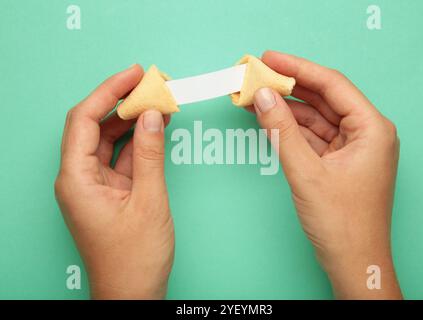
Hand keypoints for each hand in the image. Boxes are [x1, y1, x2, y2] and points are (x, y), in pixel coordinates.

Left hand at [54, 65, 173, 298]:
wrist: (132, 294)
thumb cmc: (134, 259)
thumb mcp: (148, 201)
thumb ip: (150, 154)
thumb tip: (152, 115)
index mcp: (76, 179)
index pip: (83, 120)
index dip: (107, 91)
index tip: (133, 75)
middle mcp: (78, 178)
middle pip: (93, 126)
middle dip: (120, 102)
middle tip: (149, 84)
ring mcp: (94, 185)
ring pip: (108, 140)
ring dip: (131, 121)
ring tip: (156, 101)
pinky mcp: (109, 191)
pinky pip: (121, 157)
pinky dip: (138, 142)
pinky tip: (156, 128)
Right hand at [250, 51, 401, 298]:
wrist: (352, 262)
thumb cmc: (342, 223)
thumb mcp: (306, 172)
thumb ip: (282, 131)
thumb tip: (263, 96)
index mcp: (372, 129)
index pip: (332, 85)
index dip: (299, 68)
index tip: (270, 58)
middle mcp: (366, 134)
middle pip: (324, 99)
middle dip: (290, 87)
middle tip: (260, 74)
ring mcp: (353, 148)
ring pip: (316, 118)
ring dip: (287, 108)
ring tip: (257, 96)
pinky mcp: (339, 162)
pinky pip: (313, 136)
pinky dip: (291, 129)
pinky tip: (270, 119)